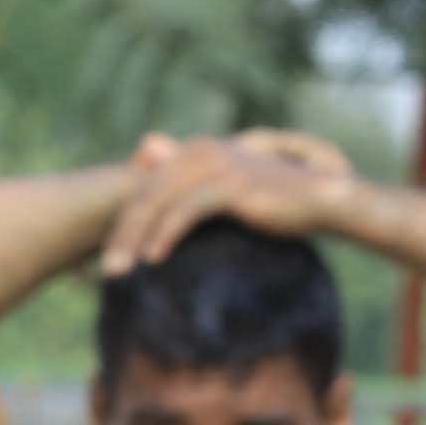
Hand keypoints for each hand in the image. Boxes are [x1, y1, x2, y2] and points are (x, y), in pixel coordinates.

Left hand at [99, 126, 359, 278]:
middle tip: (104, 273)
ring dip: (135, 240)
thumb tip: (160, 206)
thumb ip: (192, 195)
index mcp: (195, 151)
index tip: (107, 259)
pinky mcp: (231, 183)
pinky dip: (166, 235)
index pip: (146, 190)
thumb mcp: (227, 197)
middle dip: (121, 236)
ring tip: (120, 273)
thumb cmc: (275, 204)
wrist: (322, 200)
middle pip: (146, 196)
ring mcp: (215, 164)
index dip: (123, 224)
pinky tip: (154, 260)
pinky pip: (187, 211)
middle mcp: (200, 151)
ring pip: (160, 204)